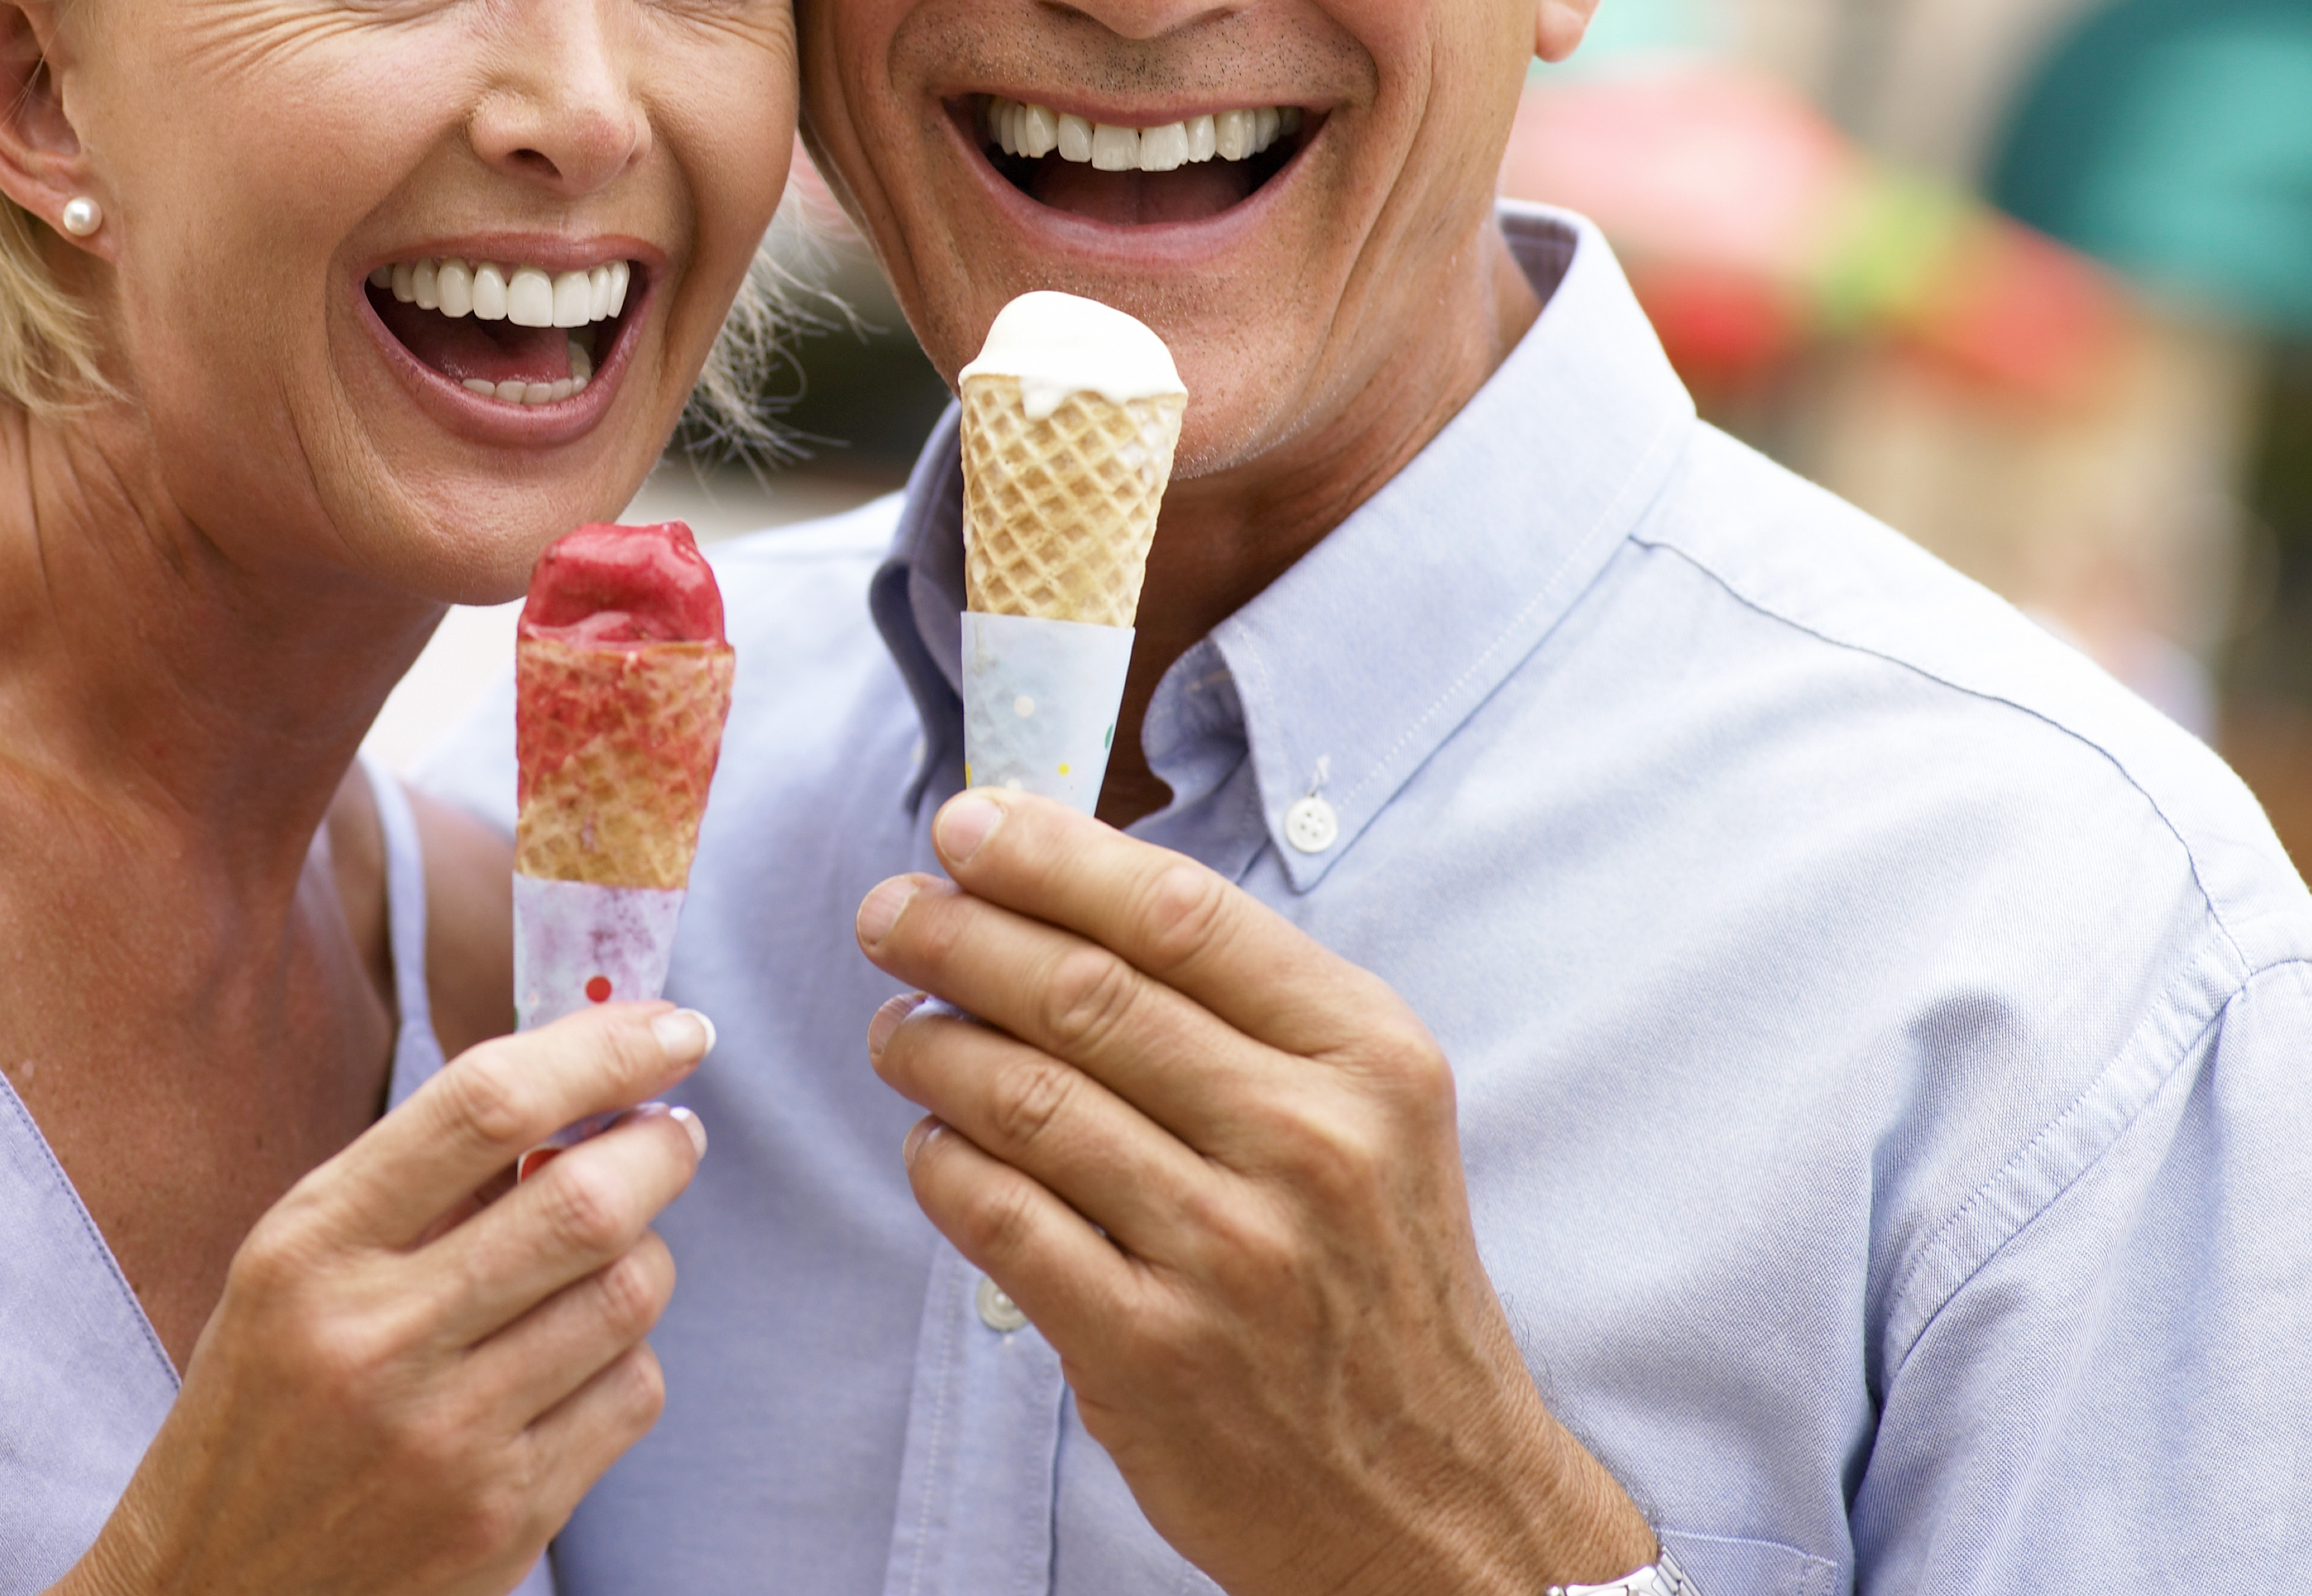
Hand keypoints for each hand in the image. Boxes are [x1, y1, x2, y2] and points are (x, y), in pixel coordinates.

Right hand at [65, 1002, 714, 1595]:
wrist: (217, 1591)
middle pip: (585, 1202)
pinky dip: (629, 1357)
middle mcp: (378, 1338)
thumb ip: (415, 1180)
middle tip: (670, 1132)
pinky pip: (633, 1395)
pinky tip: (580, 1356)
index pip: (482, 1106)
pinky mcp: (506, 1520)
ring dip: (648, 1253)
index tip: (668, 1025)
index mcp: (311, 1249)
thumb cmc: (265, 1401)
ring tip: (613, 1250)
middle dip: (660, 1147)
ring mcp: (449, 1438)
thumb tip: (573, 1087)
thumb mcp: (292, 1266)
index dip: (600, 1049)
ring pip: (629, 1297)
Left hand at [855, 791, 1649, 1595]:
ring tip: (898, 1029)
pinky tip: (931, 1143)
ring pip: (1024, 1099)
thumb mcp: (1371, 1112)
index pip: (1178, 912)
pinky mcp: (1149, 1352)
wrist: (1437, 1504)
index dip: (1049, 855)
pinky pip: (1001, 1219)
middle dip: (957, 933)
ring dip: (930, 1046)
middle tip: (891, 912)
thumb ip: (1242, 1004)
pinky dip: (942, 1164)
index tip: (965, 824)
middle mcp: (1307, 1144)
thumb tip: (1062, 883)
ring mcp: (1227, 1254)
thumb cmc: (1376, 1279)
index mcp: (1367, 1058)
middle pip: (1083, 992)